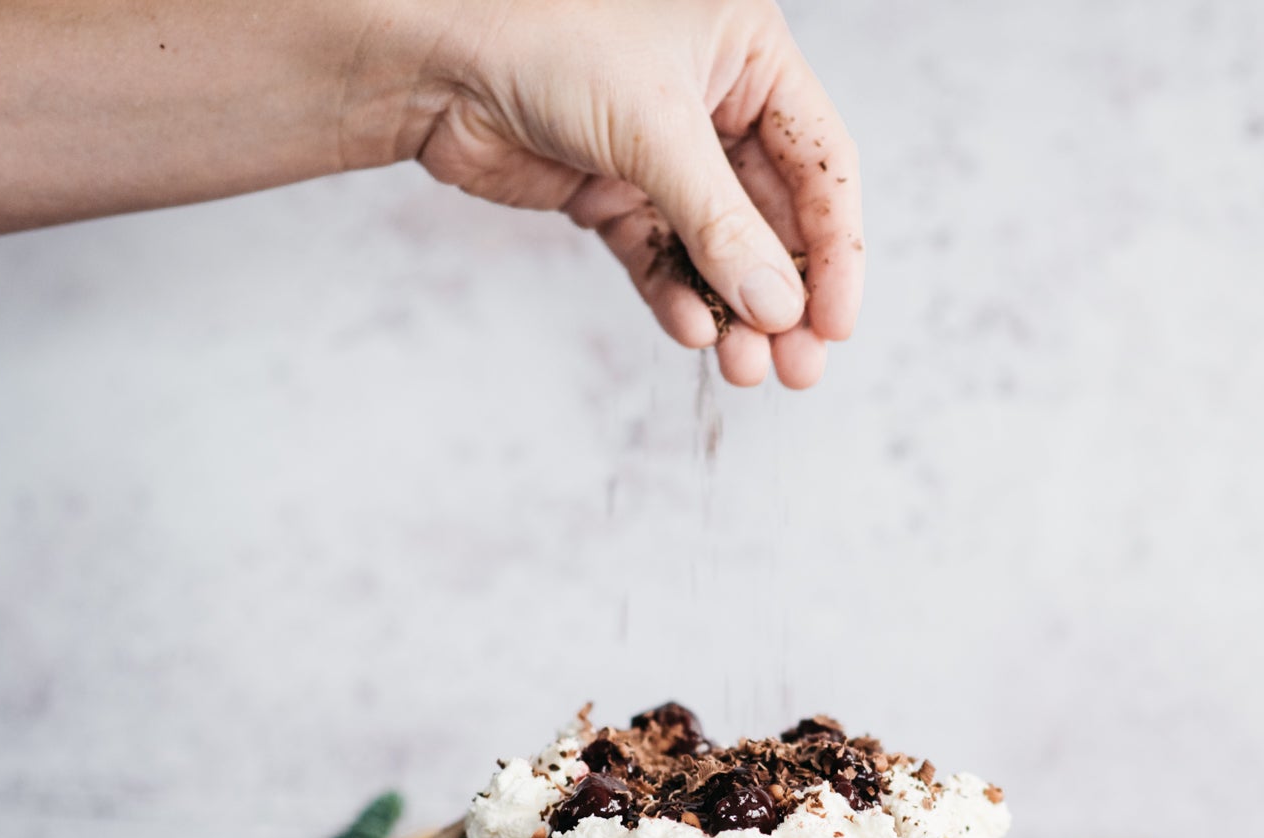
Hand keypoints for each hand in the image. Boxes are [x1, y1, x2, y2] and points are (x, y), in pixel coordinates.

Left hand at [414, 0, 864, 388]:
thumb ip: (723, 224)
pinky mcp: (611, 192)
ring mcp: (661, 152)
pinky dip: (676, 296)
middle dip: (784, 296)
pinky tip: (691, 333)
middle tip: (798, 368)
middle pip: (775, 217)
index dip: (835, 247)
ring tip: (744, 371)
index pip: (821, 163)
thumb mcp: (654, 129)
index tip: (836, 322)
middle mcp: (714, 101)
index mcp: (748, 55)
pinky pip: (660, 256)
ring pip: (720, 248)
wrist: (428, 58)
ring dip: (733, 312)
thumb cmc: (543, 41)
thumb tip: (778, 308)